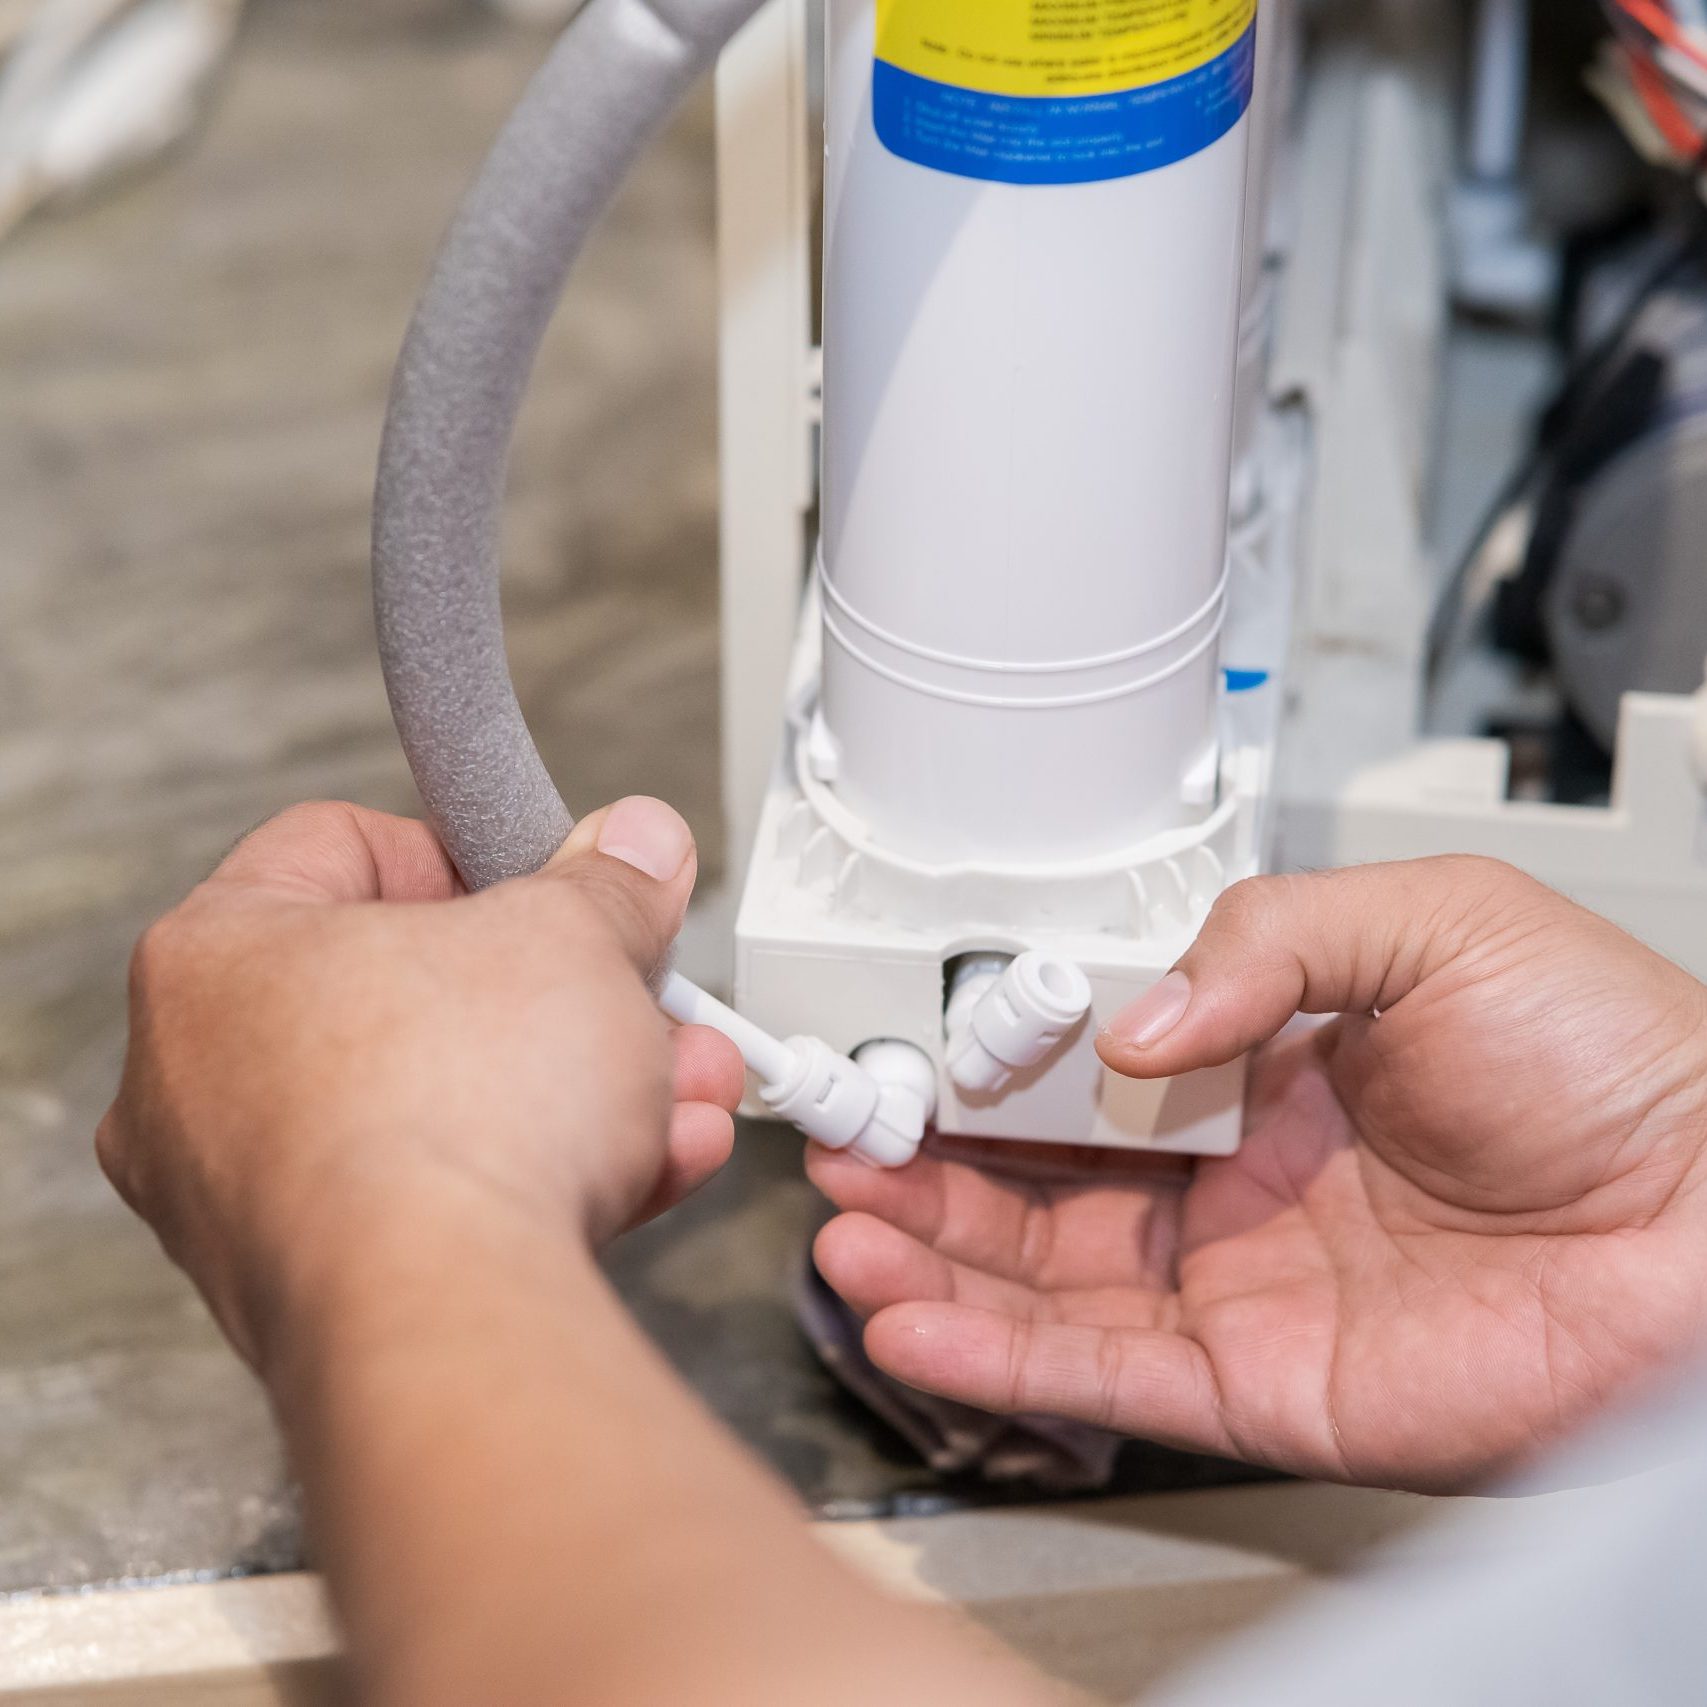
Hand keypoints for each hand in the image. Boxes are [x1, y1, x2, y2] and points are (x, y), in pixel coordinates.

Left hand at [97, 798, 744, 1370]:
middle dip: (557, 994)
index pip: (339, 848)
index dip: (465, 849)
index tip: (543, 878)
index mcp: (215, 957)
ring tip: (677, 1084)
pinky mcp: (320, 1295)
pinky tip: (652, 1160)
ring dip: (579, 1089)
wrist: (451, 1320)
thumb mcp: (572, 940)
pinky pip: (446, 1203)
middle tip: (627, 989)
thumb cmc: (452, 1115)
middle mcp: (201, 1083)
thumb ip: (606, 883)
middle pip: (412, 994)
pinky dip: (546, 1177)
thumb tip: (634, 846)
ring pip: (445, 1107)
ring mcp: (252, 1203)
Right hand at [812, 858, 1706, 1490]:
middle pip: (1034, 1187)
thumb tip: (1127, 1027)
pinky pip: (1104, 1376)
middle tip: (837, 1145)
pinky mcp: (1259, 1384)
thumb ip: (1262, 939)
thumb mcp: (1428, 920)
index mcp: (1254, 1067)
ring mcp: (1236, 1286)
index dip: (981, 1069)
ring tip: (845, 1231)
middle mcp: (1228, 1179)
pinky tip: (915, 1322)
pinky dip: (997, 1357)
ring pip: (1043, 1286)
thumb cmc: (1611, 1058)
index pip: (1076, 1074)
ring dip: (934, 1264)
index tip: (902, 1054)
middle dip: (925, 1171)